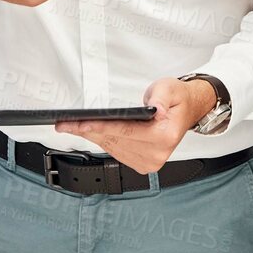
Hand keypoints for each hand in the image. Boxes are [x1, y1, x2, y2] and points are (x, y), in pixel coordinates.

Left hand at [53, 77, 215, 174]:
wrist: (187, 111)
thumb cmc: (177, 100)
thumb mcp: (171, 88)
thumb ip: (161, 97)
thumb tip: (155, 108)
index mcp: (165, 137)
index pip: (126, 131)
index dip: (100, 126)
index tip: (79, 123)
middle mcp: (157, 154)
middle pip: (114, 141)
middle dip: (88, 130)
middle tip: (64, 123)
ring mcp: (149, 162)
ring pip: (111, 147)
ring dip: (91, 137)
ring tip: (71, 126)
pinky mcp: (142, 164)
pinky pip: (115, 151)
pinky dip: (101, 141)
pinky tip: (88, 132)